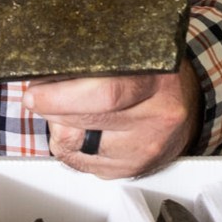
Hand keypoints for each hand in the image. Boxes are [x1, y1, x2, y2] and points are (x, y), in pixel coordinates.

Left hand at [29, 62, 201, 178]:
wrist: (184, 104)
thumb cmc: (151, 74)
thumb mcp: (134, 53)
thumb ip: (97, 54)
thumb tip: (46, 64)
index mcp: (158, 78)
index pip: (106, 92)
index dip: (62, 94)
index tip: (36, 90)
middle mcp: (157, 115)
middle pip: (86, 119)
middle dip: (51, 107)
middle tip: (37, 96)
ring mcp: (146, 147)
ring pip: (76, 144)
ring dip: (57, 126)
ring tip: (61, 111)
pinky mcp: (132, 168)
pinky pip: (80, 163)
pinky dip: (68, 146)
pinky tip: (77, 130)